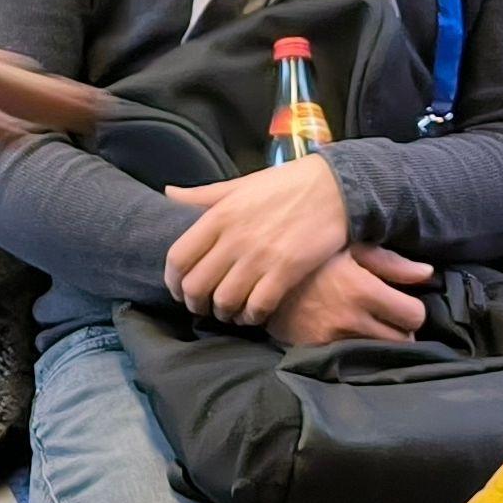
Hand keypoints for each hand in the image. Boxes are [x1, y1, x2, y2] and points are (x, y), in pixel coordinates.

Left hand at [164, 155, 354, 323]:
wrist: (334, 187)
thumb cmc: (283, 185)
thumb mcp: (238, 185)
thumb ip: (202, 195)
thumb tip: (168, 193)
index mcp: (218, 215)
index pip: (178, 258)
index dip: (172, 281)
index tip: (178, 289)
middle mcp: (234, 239)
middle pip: (197, 286)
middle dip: (195, 303)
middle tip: (202, 306)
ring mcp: (260, 257)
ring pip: (225, 301)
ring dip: (223, 313)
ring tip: (228, 312)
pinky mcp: (286, 271)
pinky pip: (258, 307)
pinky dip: (251, 317)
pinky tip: (252, 314)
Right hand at [270, 246, 433, 347]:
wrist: (260, 275)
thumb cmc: (312, 256)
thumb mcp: (350, 248)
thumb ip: (390, 262)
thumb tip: (427, 273)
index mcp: (363, 289)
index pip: (414, 316)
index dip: (412, 310)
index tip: (403, 304)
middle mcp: (351, 320)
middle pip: (402, 342)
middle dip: (401, 331)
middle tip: (390, 319)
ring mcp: (333, 340)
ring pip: (379, 355)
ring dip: (382, 344)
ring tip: (372, 328)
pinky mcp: (316, 352)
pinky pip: (353, 361)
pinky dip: (358, 352)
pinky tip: (351, 337)